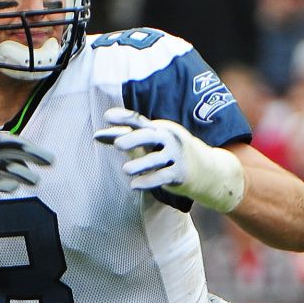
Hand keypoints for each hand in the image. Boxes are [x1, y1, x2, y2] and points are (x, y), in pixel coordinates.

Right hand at [0, 133, 53, 197]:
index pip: (12, 141)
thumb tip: (19, 161)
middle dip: (33, 155)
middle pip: (12, 150)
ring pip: (3, 166)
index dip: (30, 148)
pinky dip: (2, 184)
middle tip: (50, 161)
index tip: (46, 156)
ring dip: (21, 173)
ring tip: (35, 180)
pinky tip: (14, 187)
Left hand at [93, 108, 245, 212]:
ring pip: (156, 159)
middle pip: (150, 136)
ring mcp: (175, 156)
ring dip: (141, 164)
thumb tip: (95, 136)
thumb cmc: (169, 153)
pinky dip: (148, 181)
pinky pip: (162, 177)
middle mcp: (168, 139)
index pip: (139, 121)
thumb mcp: (149, 143)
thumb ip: (123, 138)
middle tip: (117, 144)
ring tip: (125, 170)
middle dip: (134, 139)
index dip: (124, 118)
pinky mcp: (179, 174)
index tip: (107, 116)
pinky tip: (134, 186)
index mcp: (159, 128)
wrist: (208, 170)